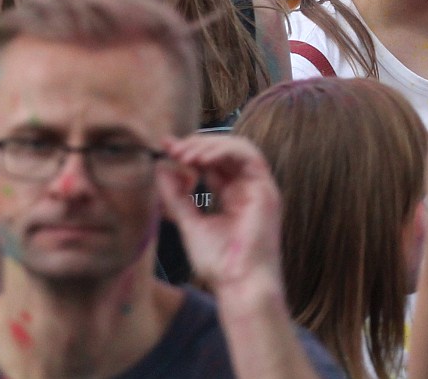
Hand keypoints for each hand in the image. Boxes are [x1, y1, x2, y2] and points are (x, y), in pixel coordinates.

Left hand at [157, 133, 284, 294]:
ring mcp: (259, 187)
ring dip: (210, 145)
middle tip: (172, 148)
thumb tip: (161, 168)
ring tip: (184, 153)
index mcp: (233, 196)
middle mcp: (248, 188)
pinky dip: (224, 151)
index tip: (166, 148)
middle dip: (198, 145)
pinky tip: (201, 158)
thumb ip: (176, 197)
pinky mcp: (266, 189)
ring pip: (239, 148)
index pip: (213, 164)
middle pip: (225, 152)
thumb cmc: (219, 263)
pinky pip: (249, 156)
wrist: (238, 283)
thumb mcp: (189, 223)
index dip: (191, 152)